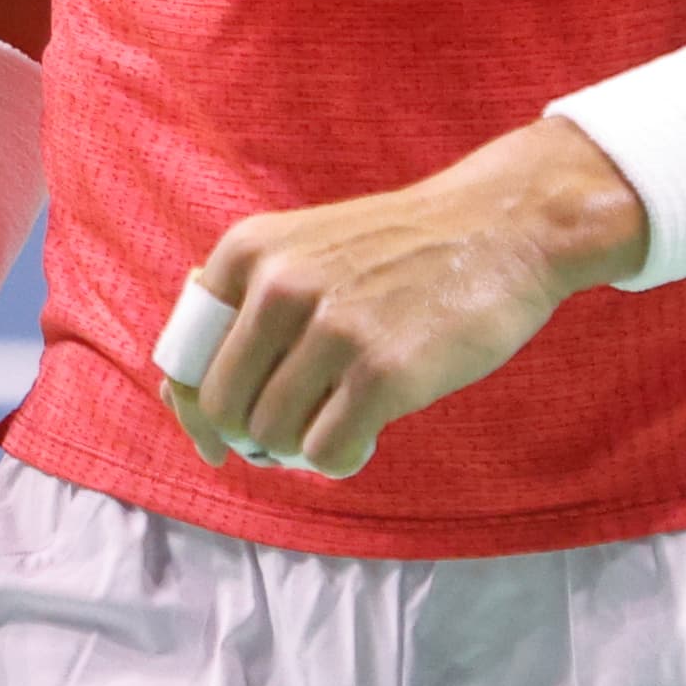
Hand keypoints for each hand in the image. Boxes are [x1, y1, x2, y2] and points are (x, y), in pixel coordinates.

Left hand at [166, 119, 648, 480]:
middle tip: (300, 428)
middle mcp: (280, 286)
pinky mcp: (383, 373)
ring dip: (301, 446)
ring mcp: (332, 329)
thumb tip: (179, 394)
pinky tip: (368, 435)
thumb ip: (247, 304)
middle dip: (253, 433)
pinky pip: (325, 453)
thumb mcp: (306, 247)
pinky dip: (341, 458)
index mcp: (250, 252)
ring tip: (343, 421)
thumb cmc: (404, 249)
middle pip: (223, 406)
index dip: (197, 410)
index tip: (222, 436)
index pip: (184, 357)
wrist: (506, 227)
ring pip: (270, 435)